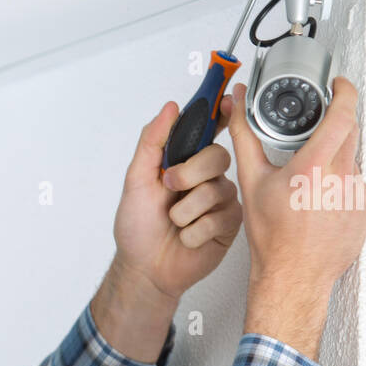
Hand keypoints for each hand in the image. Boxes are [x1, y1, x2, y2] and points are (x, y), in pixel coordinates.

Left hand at [112, 95, 243, 303]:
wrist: (145, 268)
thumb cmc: (138, 227)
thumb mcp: (136, 180)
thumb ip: (152, 143)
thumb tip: (169, 108)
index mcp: (186, 162)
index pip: (209, 131)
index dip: (221, 113)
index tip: (226, 97)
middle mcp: (207, 178)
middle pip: (217, 156)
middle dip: (190, 173)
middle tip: (169, 187)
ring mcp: (221, 201)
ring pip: (215, 191)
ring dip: (185, 211)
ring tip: (174, 223)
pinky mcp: (228, 225)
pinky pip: (219, 218)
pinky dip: (194, 232)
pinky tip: (187, 238)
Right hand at [227, 76, 365, 294]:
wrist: (294, 274)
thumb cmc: (273, 238)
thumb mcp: (252, 182)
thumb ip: (244, 136)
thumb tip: (237, 106)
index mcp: (312, 168)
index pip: (342, 114)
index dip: (344, 92)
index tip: (338, 85)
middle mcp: (341, 177)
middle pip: (347, 132)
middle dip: (330, 129)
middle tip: (310, 141)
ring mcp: (358, 193)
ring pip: (350, 158)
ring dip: (333, 162)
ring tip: (309, 189)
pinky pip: (357, 183)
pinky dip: (341, 186)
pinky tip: (322, 204)